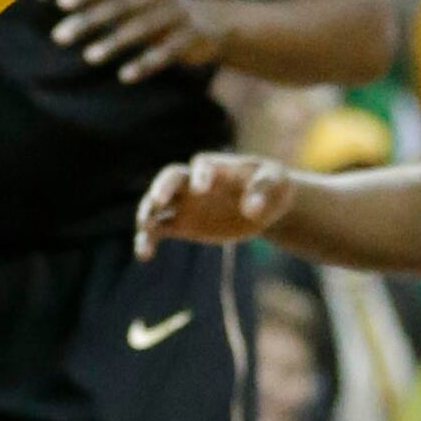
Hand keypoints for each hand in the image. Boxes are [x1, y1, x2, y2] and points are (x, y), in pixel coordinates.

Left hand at [56, 0, 228, 84]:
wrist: (212, 23)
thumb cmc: (155, 6)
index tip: (60, 4)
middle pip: (121, 4)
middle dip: (90, 20)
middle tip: (59, 36)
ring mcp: (178, 13)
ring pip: (142, 28)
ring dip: (115, 42)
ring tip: (89, 57)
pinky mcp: (192, 37)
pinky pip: (167, 51)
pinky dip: (146, 63)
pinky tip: (124, 76)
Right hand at [135, 150, 289, 258]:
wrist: (265, 204)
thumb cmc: (273, 186)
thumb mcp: (277, 182)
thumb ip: (264, 190)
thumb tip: (251, 210)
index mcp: (218, 168)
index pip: (203, 165)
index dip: (201, 175)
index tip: (201, 190)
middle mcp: (195, 182)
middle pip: (171, 178)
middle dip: (162, 188)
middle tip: (157, 201)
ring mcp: (186, 203)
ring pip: (157, 204)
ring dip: (148, 214)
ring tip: (145, 229)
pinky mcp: (182, 224)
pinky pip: (159, 230)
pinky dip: (148, 240)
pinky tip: (144, 255)